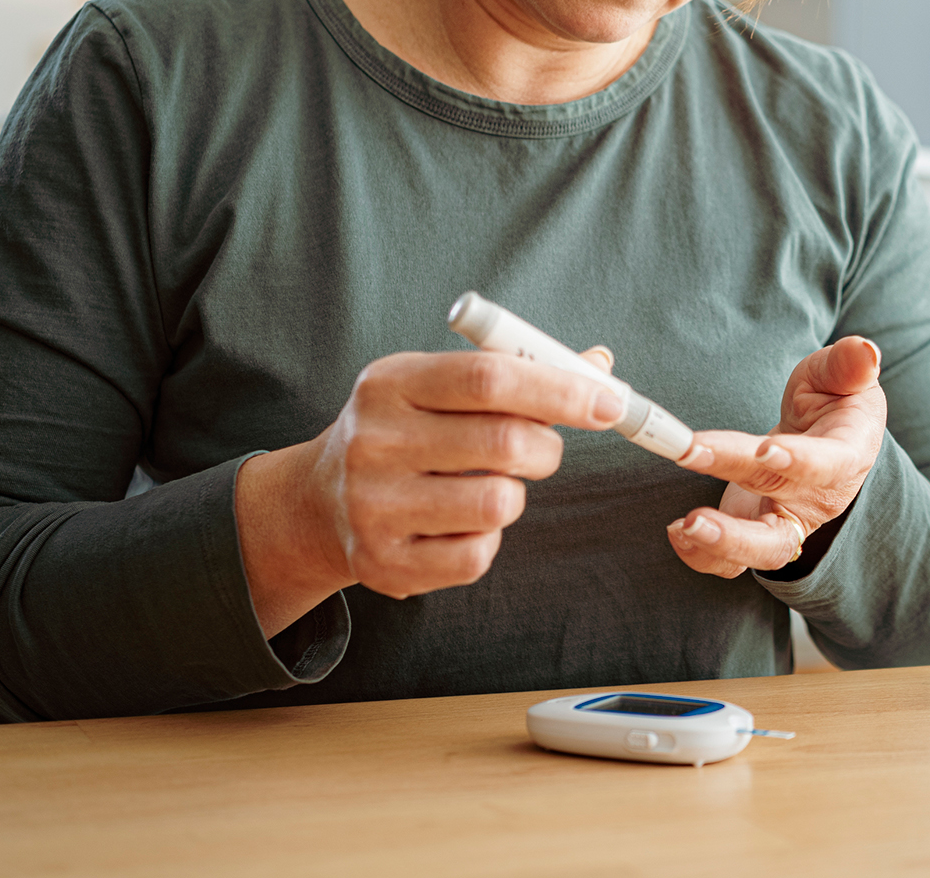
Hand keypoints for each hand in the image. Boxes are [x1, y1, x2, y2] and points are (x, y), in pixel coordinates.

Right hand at [235, 346, 622, 635]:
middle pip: (504, 441)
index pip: (490, 377)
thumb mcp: (439, 384)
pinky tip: (461, 521)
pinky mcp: (383, 563)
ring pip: (499, 503)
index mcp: (391, 382)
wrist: (319, 501)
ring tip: (490, 483)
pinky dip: (488, 538)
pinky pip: (478, 555)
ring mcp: (373, 506)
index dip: (560, 388)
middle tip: (543, 449)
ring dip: (516, 493)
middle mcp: (374, 441)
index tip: (610, 401)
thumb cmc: (405, 429)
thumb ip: (518, 373)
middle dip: (548, 446)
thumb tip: (601, 368)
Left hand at [666, 336, 884, 578]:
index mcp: (845, 455)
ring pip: (758, 551)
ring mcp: (786, 519)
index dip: (798, 461)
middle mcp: (816, 499)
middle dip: (736, 529)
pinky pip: (733, 558)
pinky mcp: (757, 527)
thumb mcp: (842, 374)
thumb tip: (866, 349)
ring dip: (718, 547)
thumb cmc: (834, 399)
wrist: (824, 432)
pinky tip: (675, 530)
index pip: (826, 465)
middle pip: (780, 525)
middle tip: (694, 517)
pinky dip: (703, 553)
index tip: (763, 450)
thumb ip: (849, 364)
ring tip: (680, 528)